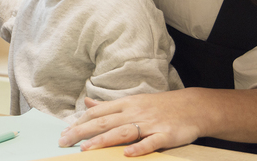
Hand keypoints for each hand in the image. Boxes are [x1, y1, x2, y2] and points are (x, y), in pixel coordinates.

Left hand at [58, 90, 207, 156]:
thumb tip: (87, 103)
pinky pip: (150, 142)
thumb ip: (108, 106)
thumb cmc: (160, 106)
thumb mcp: (133, 101)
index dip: (80, 122)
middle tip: (64, 141)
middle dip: (82, 132)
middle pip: (104, 122)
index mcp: (126, 104)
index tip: (64, 132)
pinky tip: (126, 154)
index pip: (98, 112)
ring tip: (86, 148)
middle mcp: (135, 113)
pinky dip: (138, 148)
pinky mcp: (165, 135)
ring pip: (123, 132)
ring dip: (103, 140)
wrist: (193, 107)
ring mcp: (150, 124)